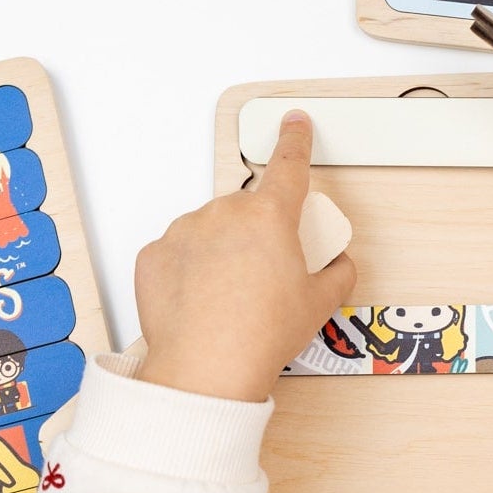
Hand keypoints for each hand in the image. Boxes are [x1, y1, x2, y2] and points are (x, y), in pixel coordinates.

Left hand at [135, 112, 356, 401]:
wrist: (206, 369)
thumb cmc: (260, 336)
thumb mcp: (319, 305)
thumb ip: (337, 274)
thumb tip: (339, 265)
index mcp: (269, 217)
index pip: (289, 165)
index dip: (295, 141)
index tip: (294, 123)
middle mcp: (224, 214)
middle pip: (246, 211)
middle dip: (255, 235)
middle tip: (263, 279)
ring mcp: (184, 231)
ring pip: (209, 231)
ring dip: (220, 252)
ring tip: (229, 298)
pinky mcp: (154, 254)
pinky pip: (177, 254)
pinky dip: (187, 272)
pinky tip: (200, 303)